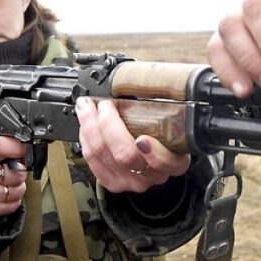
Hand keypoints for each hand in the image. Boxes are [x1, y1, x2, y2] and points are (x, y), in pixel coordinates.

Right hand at [0, 136, 27, 222]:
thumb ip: (6, 146)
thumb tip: (26, 147)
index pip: (1, 146)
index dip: (18, 149)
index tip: (24, 152)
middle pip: (12, 174)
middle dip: (20, 175)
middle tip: (14, 174)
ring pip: (12, 192)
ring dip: (16, 190)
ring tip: (8, 185)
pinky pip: (8, 207)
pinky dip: (10, 203)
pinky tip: (3, 197)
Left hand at [75, 97, 191, 192]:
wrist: (154, 147)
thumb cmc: (162, 127)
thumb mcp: (173, 113)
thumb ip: (166, 102)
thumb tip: (153, 78)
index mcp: (175, 161)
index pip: (166, 161)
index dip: (153, 151)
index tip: (143, 138)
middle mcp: (154, 175)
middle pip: (126, 156)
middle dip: (108, 125)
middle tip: (105, 105)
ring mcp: (133, 181)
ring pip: (104, 155)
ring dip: (91, 127)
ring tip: (88, 107)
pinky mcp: (114, 182)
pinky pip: (93, 161)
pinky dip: (85, 140)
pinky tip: (86, 125)